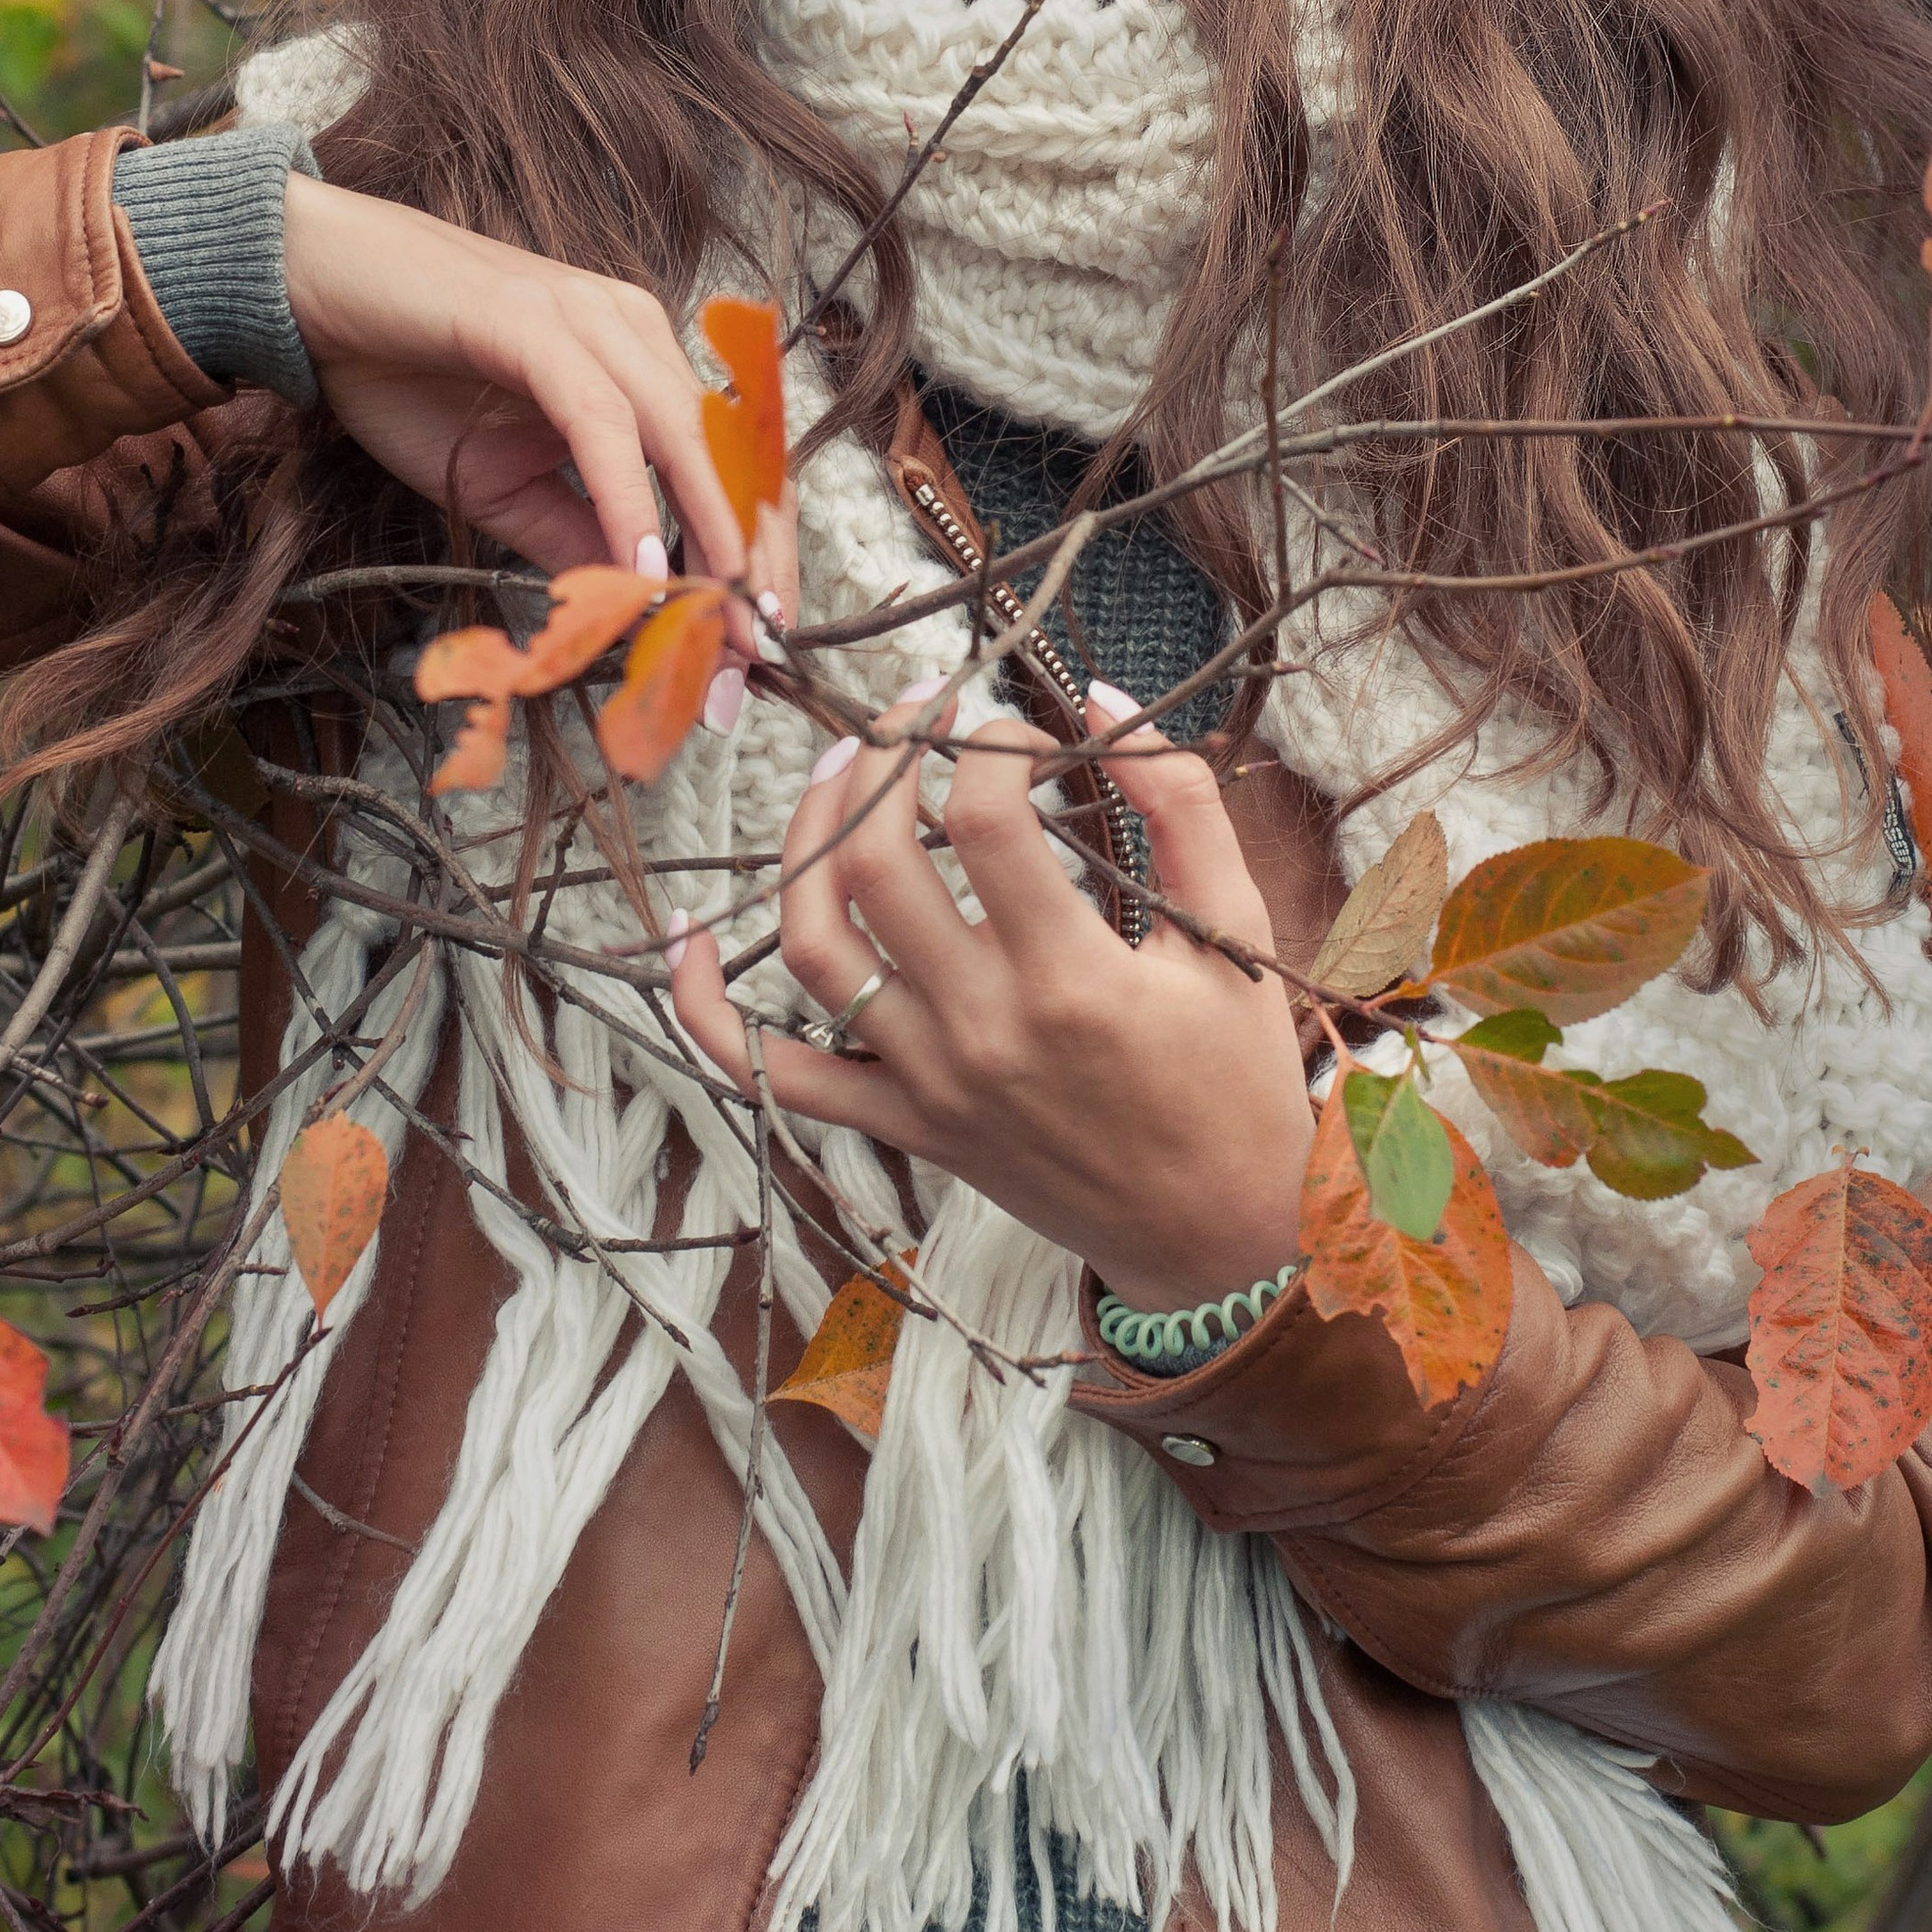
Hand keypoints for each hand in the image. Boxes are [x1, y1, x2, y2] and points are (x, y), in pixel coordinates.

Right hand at [281, 175, 798, 648]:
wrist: (315, 292)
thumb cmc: (404, 376)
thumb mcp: (502, 485)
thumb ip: (574, 534)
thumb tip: (635, 606)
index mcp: (639, 359)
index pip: (726, 460)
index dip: (753, 549)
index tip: (762, 635)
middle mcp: (634, 330)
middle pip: (727, 452)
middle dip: (753, 555)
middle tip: (764, 647)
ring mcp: (591, 319)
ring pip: (682, 433)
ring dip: (712, 531)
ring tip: (726, 616)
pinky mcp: (538, 324)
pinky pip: (601, 422)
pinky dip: (627, 496)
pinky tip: (643, 562)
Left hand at [664, 681, 1311, 1311]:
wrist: (1224, 1237)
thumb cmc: (1239, 1079)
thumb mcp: (1237, 933)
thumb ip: (1179, 802)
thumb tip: (1099, 694)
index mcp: (1075, 980)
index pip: (985, 821)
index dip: (986, 743)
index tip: (1012, 729)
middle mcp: (985, 1032)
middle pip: (876, 867)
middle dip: (877, 765)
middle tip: (907, 720)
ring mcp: (931, 1085)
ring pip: (816, 949)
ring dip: (803, 846)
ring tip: (835, 777)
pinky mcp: (904, 1128)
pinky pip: (776, 1075)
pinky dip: (713, 1015)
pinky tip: (692, 944)